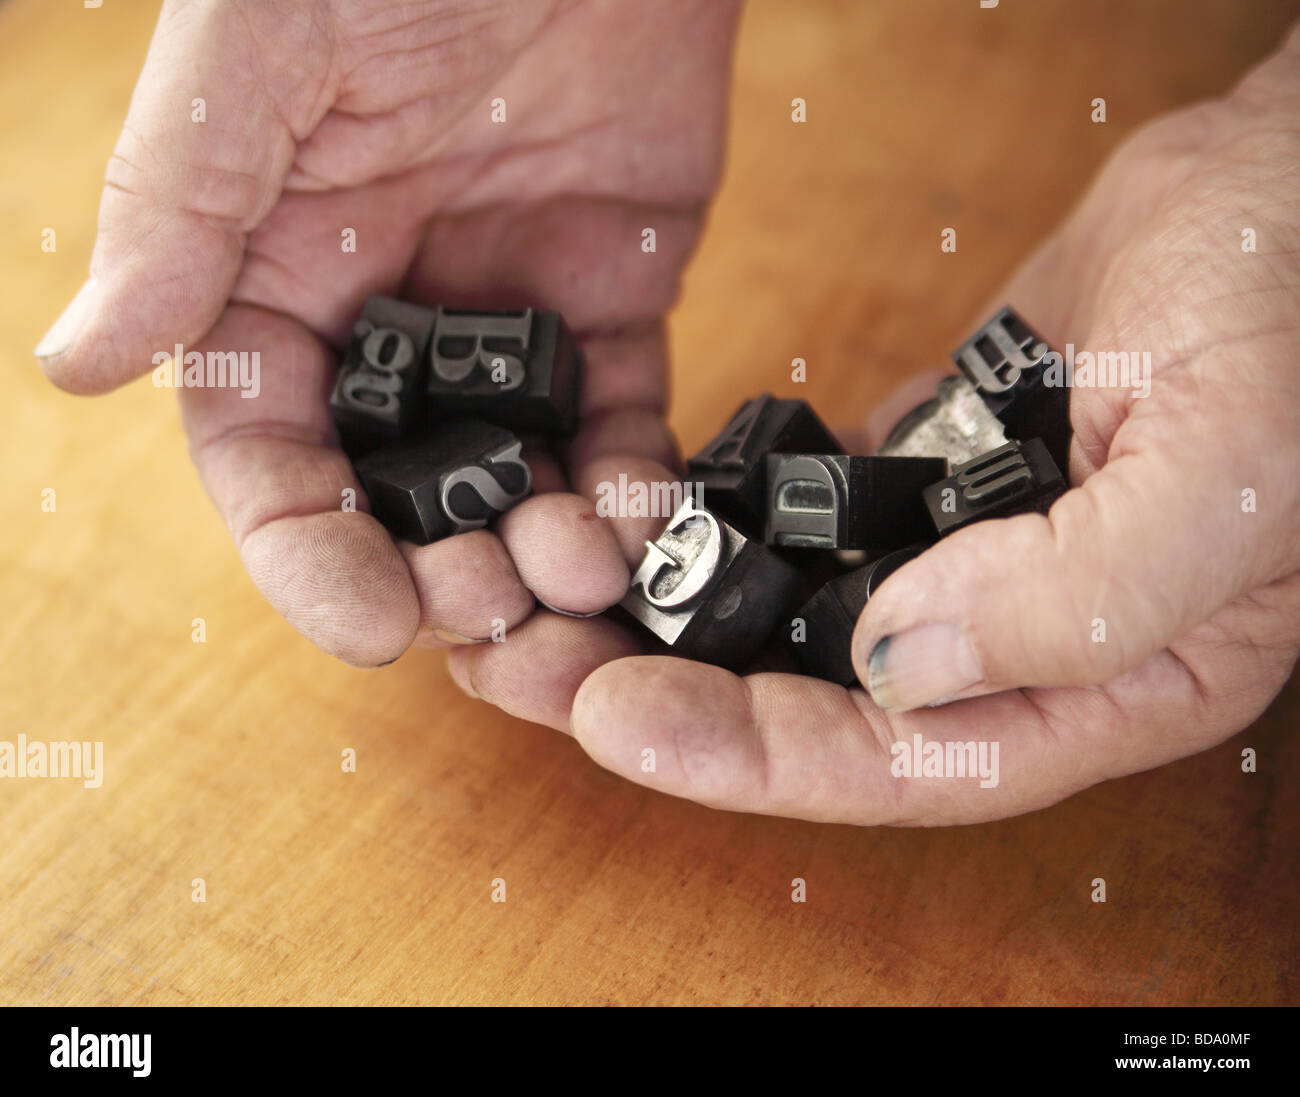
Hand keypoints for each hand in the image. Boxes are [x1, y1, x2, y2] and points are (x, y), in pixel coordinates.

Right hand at [36, 0, 739, 666]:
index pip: (270, 444)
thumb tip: (79, 363)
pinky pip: (619, 417)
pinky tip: (638, 523)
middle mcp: (389, 307)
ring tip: (574, 580)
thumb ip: (179, 211)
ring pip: (516, 474)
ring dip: (541, 548)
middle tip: (486, 611)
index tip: (363, 623)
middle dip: (438, 567)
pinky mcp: (613, 295)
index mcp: (280, 266)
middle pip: (398, 485)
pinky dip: (629, 482)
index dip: (306, 546)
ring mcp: (507, 309)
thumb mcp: (261, 52)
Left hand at [449, 24, 1299, 822]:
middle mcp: (1013, 631)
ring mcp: (955, 548)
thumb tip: (896, 662)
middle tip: (530, 664)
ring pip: (789, 614)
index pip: (908, 761)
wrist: (1280, 182)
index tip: (619, 722)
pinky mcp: (914, 468)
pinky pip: (796, 515)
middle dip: (672, 691)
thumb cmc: (1296, 321)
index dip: (757, 758)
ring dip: (669, 610)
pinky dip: (714, 518)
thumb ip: (1079, 597)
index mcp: (1102, 678)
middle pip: (819, 702)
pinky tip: (631, 511)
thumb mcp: (1228, 473)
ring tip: (543, 593)